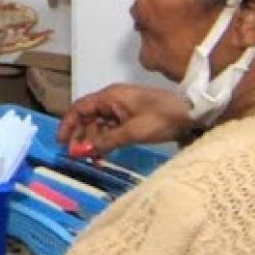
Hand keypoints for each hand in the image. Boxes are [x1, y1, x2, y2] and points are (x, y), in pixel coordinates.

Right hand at [57, 83, 191, 155]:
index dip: (67, 124)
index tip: (61, 142)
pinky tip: (104, 153)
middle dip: (80, 136)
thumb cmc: (163, 117)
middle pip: (87, 117)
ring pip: (99, 125)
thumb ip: (106, 141)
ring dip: (93, 141)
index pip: (79, 108)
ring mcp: (123, 109)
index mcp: (110, 97)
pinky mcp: (132, 118)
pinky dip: (106, 141)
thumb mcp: (133, 132)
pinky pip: (111, 129)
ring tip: (92, 158)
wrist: (194, 113)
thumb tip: (82, 151)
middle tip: (76, 155)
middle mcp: (113, 100)